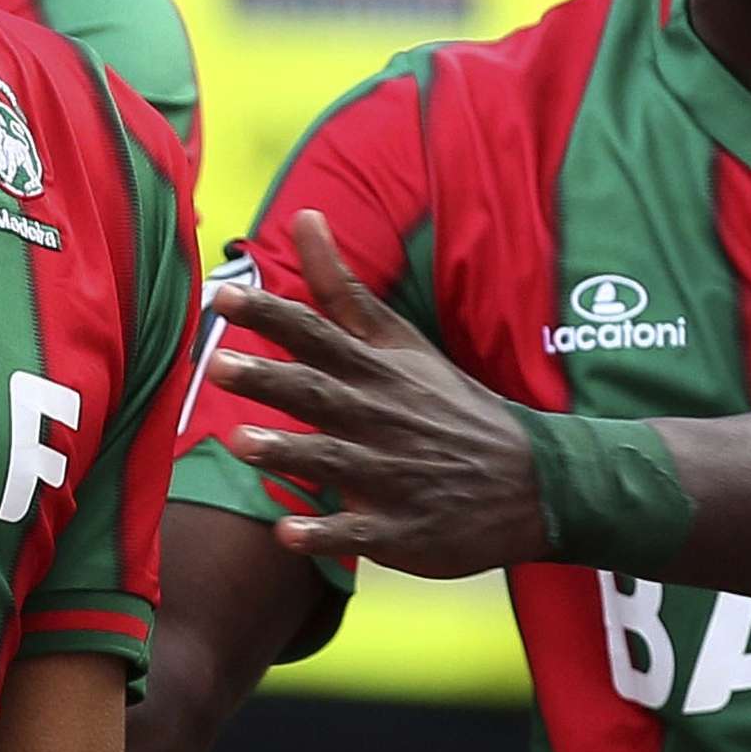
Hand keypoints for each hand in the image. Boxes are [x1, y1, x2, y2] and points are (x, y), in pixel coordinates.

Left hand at [209, 212, 554, 578]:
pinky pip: (358, 532)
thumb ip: (343, 287)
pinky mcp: (401, 529)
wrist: (531, 483)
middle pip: (319, 394)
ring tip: (241, 442)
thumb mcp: (402, 342)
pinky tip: (287, 534)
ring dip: (289, 451)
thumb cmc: (450, 406)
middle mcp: (381, 418)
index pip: (319, 335)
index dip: (272, 316)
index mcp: (377, 372)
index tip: (225, 298)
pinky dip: (326, 533)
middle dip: (271, 380)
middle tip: (220, 365)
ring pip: (334, 460)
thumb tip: (304, 216)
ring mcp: (392, 476)